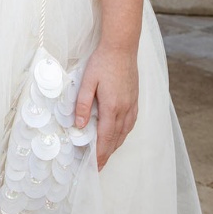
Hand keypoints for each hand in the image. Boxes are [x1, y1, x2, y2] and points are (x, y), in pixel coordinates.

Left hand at [74, 43, 138, 170]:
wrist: (122, 47)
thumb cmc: (102, 62)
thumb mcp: (87, 81)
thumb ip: (82, 104)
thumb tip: (78, 125)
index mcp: (111, 106)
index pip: (105, 137)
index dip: (100, 153)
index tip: (95, 166)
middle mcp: (124, 109)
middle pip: (116, 138)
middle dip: (107, 153)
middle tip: (99, 166)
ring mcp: (131, 104)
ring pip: (125, 132)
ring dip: (116, 145)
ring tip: (107, 154)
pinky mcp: (134, 98)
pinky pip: (131, 122)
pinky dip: (124, 133)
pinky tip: (120, 134)